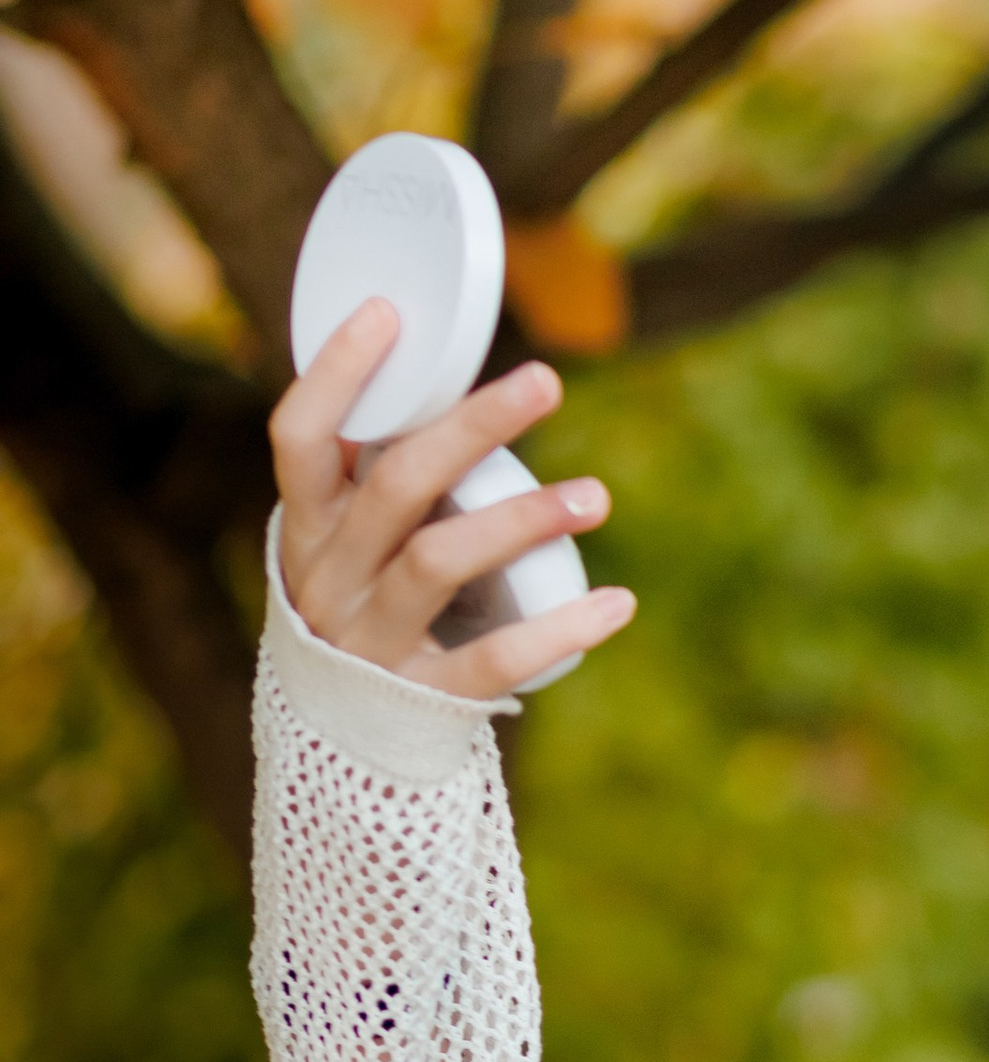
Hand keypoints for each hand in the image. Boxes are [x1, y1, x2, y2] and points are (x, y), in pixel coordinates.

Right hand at [271, 298, 637, 697]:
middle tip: (547, 381)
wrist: (344, 747)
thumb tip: (459, 378)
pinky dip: (560, 629)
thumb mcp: (355, 543)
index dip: (334, 373)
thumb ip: (389, 476)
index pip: (300, 438)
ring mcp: (369, 641)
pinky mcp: (420, 698)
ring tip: (595, 496)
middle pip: (394, 487)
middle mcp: (328, 578)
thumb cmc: (370, 609)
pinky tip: (616, 603)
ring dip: (522, 519)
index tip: (389, 314)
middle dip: (473, 428)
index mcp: (309, 527)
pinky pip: (491, 660)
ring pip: (437, 561)